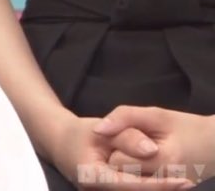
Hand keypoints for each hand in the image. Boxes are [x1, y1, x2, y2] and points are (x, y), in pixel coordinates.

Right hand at [49, 114, 195, 189]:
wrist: (60, 143)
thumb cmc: (80, 134)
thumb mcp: (101, 130)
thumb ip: (126, 137)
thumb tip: (152, 150)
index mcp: (93, 177)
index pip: (132, 186)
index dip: (159, 185)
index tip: (183, 181)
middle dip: (161, 189)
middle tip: (187, 182)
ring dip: (155, 188)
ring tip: (178, 182)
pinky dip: (147, 187)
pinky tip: (163, 181)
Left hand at [95, 106, 214, 183]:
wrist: (213, 146)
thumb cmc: (186, 128)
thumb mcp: (157, 115)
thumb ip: (124, 117)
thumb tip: (97, 130)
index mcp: (164, 160)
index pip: (118, 161)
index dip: (117, 147)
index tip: (124, 138)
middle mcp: (167, 181)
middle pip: (121, 174)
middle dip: (120, 160)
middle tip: (134, 149)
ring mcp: (168, 188)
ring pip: (128, 183)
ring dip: (127, 170)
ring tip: (141, 157)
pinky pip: (138, 186)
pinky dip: (136, 176)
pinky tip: (143, 167)